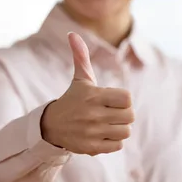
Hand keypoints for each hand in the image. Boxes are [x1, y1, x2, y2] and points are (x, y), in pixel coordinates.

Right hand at [41, 32, 134, 155]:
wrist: (51, 126)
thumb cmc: (72, 99)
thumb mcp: (79, 79)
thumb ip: (81, 57)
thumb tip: (72, 33)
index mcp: (93, 95)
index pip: (127, 99)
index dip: (124, 100)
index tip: (113, 100)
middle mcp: (93, 114)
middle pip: (130, 116)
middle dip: (124, 115)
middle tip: (112, 113)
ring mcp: (92, 132)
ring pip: (125, 132)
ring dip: (119, 128)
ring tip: (108, 124)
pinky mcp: (91, 147)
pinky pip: (117, 145)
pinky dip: (113, 142)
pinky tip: (102, 135)